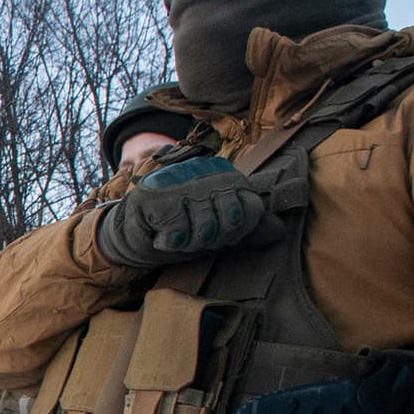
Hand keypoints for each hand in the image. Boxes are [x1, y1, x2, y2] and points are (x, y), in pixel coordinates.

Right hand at [95, 156, 279, 268]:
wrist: (135, 236)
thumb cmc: (180, 232)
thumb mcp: (219, 232)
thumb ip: (247, 228)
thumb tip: (279, 229)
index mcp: (224, 175)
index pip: (251, 205)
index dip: (239, 229)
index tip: (221, 234)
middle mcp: (204, 171)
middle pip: (232, 216)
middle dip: (215, 238)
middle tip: (197, 236)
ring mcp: (178, 181)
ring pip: (206, 226)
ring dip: (192, 242)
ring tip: (179, 236)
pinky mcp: (154, 196)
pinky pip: (180, 230)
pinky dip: (172, 242)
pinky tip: (163, 236)